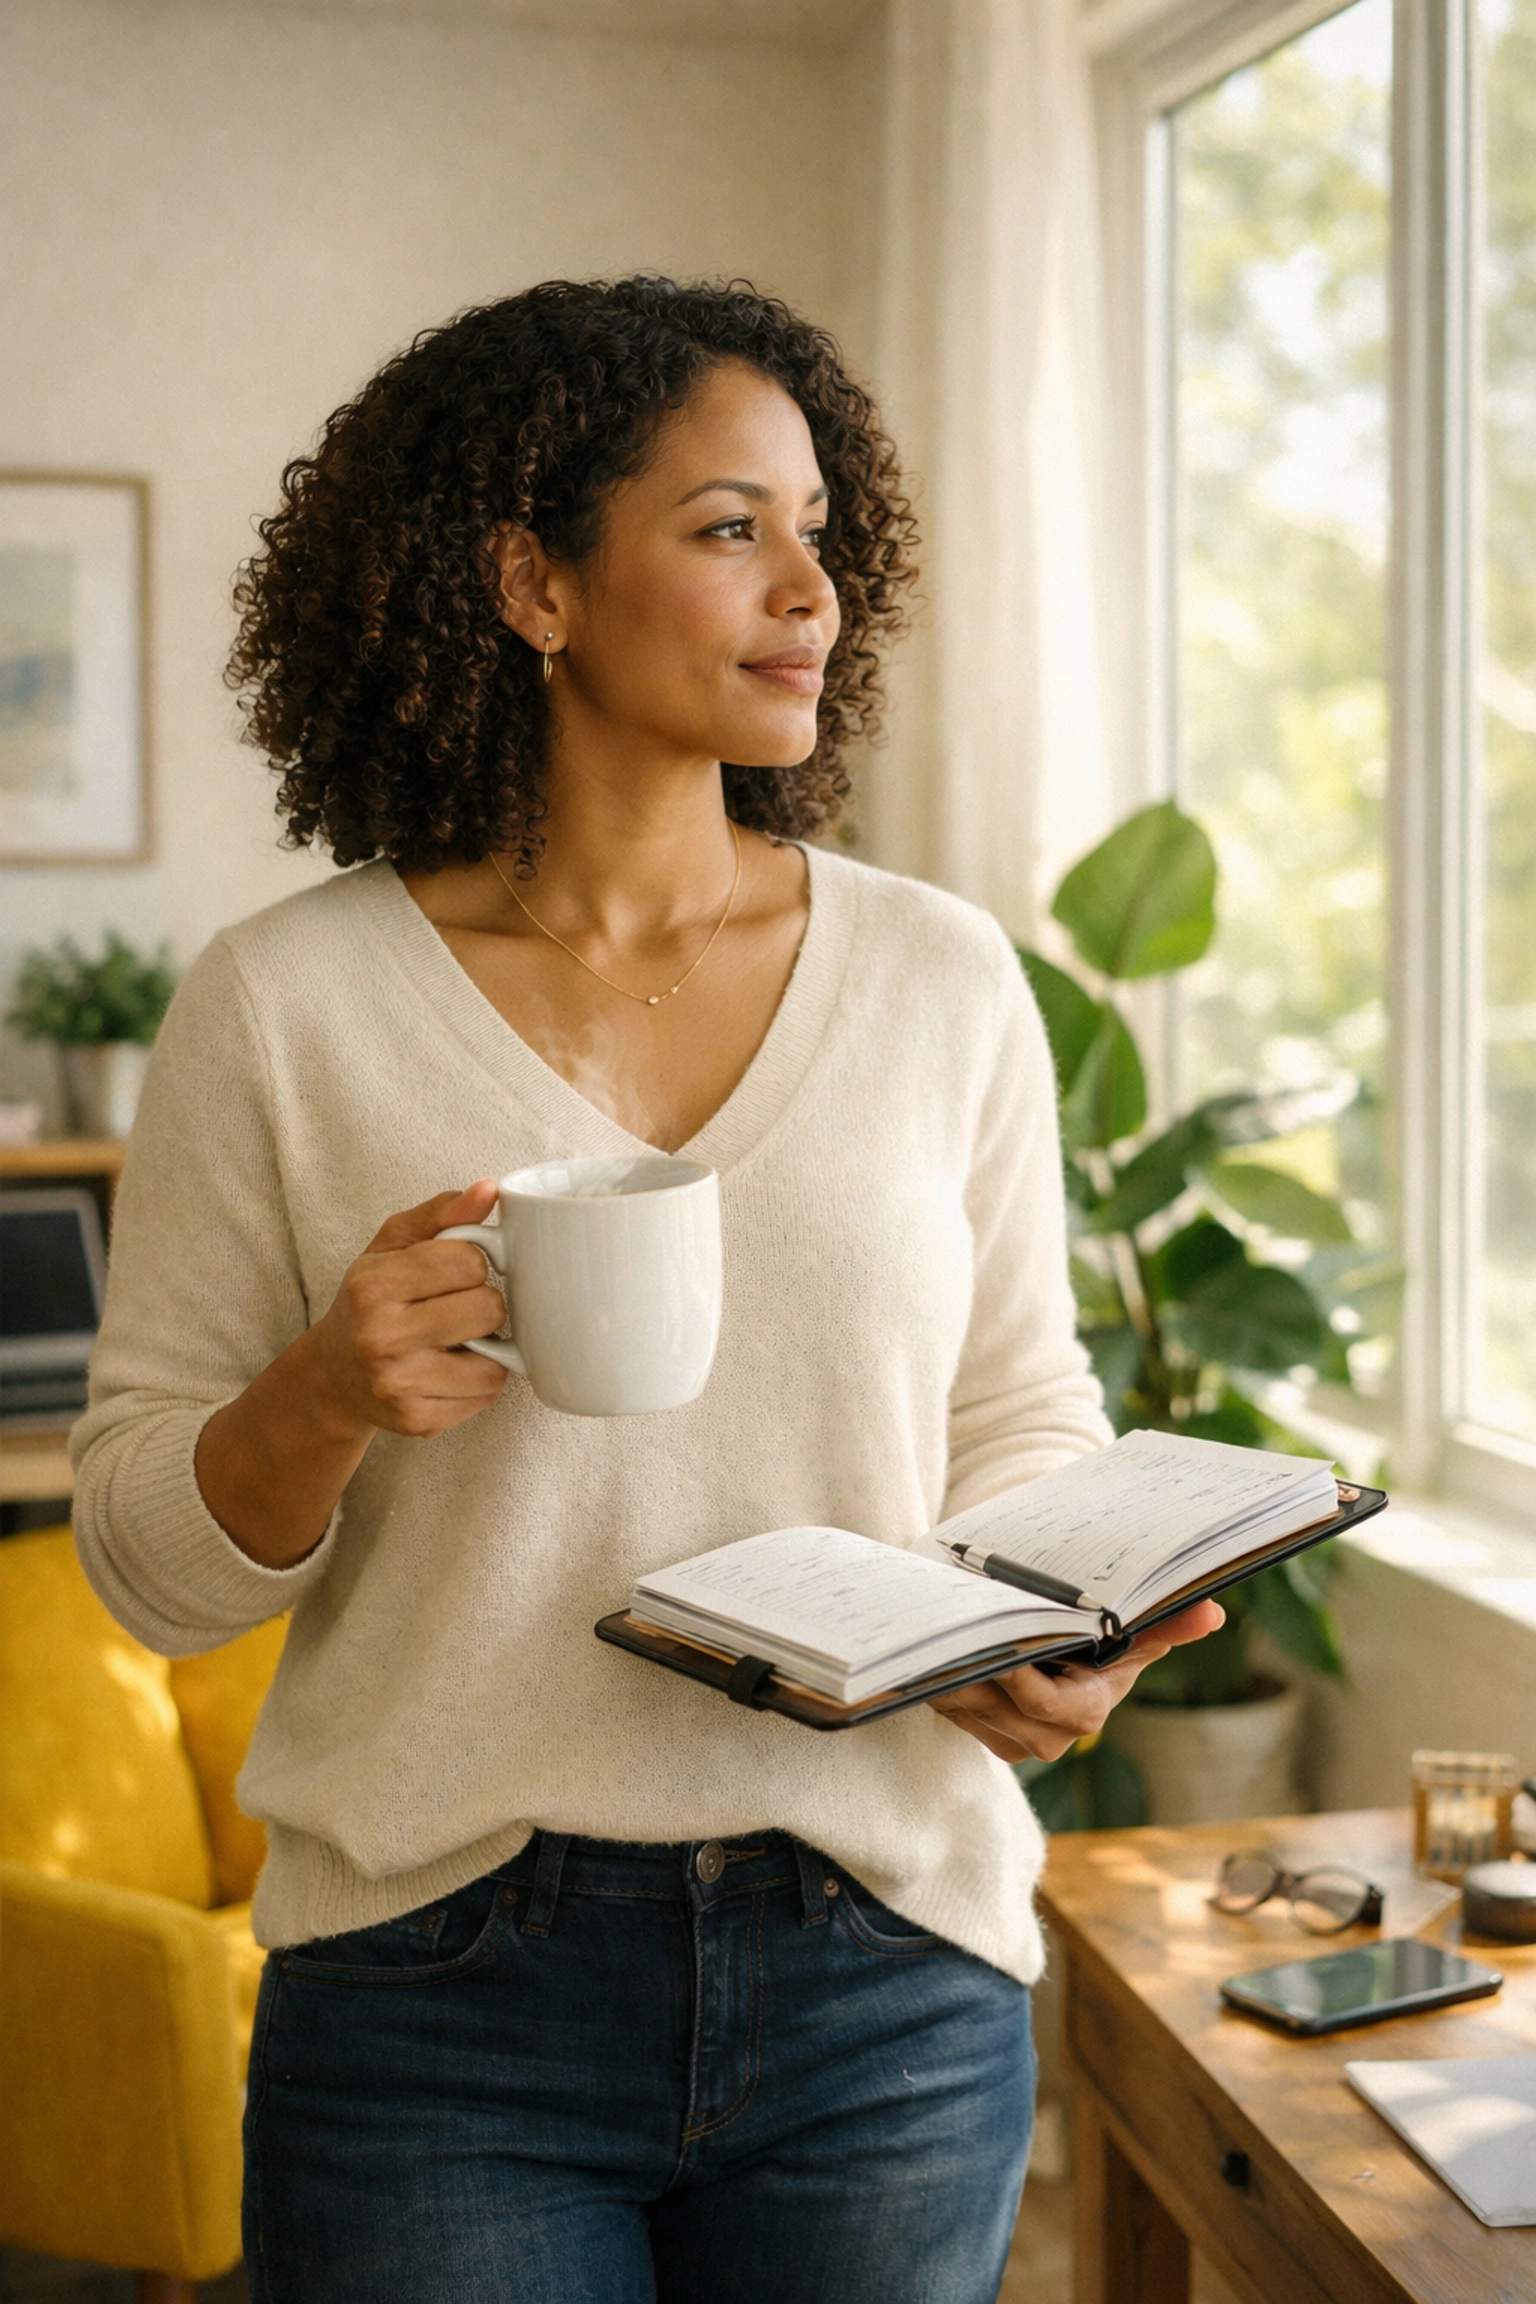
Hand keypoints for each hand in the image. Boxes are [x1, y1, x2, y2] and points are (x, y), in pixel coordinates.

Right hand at [305, 1180, 510, 1440]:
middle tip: (459, 1308)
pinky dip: (480, 1380)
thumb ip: (444, 1213)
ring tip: (458, 1341)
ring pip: (497, 1360)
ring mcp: (398, 1385)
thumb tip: (490, 1189)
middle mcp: (380, 1337)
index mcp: (373, 1285)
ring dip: (489, 1348)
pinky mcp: (418, 1422)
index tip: (455, 1272)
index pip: (469, 1261)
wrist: (335, 1374)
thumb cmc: (371, 1299)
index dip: (473, 1263)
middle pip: (488, 1309)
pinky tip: (452, 1370)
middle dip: (484, 1304)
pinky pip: (487, 1395)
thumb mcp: (394, 1245)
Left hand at [928, 1598, 1226, 1763]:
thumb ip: (1164, 1626)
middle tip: (956, 1637)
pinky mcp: (979, 1732)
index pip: (1053, 1708)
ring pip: (970, 1707)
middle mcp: (1049, 1736)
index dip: (1026, 1686)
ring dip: (953, 1674)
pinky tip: (936, 1650)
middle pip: (1002, 1708)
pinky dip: (944, 1679)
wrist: (1061, 1657)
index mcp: (1087, 1711)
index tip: (1005, 1653)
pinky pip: (954, 1709)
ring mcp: (1010, 1738)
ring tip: (939, 1637)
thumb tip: (1212, 1613)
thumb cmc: (1099, 1641)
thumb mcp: (1129, 1632)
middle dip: (978, 1675)